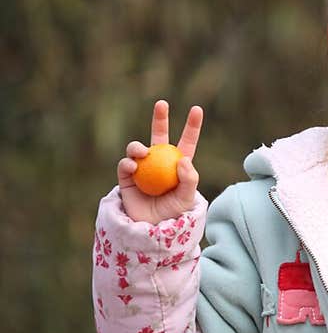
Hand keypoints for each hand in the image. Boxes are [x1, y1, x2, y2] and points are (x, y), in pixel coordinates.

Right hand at [117, 99, 203, 223]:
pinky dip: (128, 163)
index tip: (196, 109)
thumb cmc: (173, 214)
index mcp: (178, 164)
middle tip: (162, 103)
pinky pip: (125, 164)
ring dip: (138, 146)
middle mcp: (160, 162)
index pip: (187, 141)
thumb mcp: (187, 198)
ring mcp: (142, 168)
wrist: (151, 229)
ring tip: (142, 152)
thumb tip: (184, 159)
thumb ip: (189, 179)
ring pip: (138, 148)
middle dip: (160, 118)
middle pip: (159, 135)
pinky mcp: (126, 178)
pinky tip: (133, 167)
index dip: (192, 126)